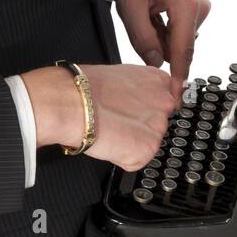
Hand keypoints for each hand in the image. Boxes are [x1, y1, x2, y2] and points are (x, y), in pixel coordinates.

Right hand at [22, 64, 176, 170]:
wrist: (71, 104)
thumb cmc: (85, 88)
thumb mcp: (121, 76)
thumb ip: (139, 89)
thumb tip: (135, 100)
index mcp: (158, 80)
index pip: (163, 101)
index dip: (143, 110)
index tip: (131, 113)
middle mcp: (165, 102)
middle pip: (158, 123)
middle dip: (139, 127)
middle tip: (116, 122)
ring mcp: (158, 127)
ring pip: (147, 142)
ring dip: (130, 142)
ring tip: (109, 130)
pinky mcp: (147, 149)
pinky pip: (136, 160)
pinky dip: (122, 158)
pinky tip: (109, 143)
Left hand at [111, 0, 210, 95]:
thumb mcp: (129, 7)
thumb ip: (143, 39)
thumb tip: (156, 63)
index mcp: (187, 6)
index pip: (183, 52)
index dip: (177, 77)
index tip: (175, 97)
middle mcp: (200, 6)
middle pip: (180, 46)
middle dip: (160, 48)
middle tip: (138, 26)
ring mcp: (201, 4)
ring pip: (179, 39)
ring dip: (160, 36)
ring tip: (144, 11)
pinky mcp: (197, 3)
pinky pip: (181, 28)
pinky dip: (164, 28)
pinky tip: (152, 10)